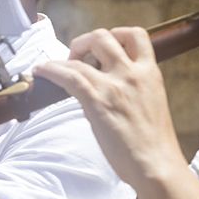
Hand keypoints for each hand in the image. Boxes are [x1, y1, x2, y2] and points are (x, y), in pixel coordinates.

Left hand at [34, 27, 184, 193]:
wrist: (157, 164)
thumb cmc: (154, 142)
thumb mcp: (150, 102)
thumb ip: (132, 87)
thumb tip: (105, 84)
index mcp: (150, 72)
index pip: (136, 35)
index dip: (115, 34)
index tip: (102, 47)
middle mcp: (133, 73)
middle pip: (103, 36)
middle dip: (85, 42)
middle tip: (77, 58)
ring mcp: (114, 85)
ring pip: (82, 54)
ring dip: (63, 57)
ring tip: (54, 67)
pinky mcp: (97, 101)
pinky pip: (69, 76)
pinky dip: (51, 70)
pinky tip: (41, 71)